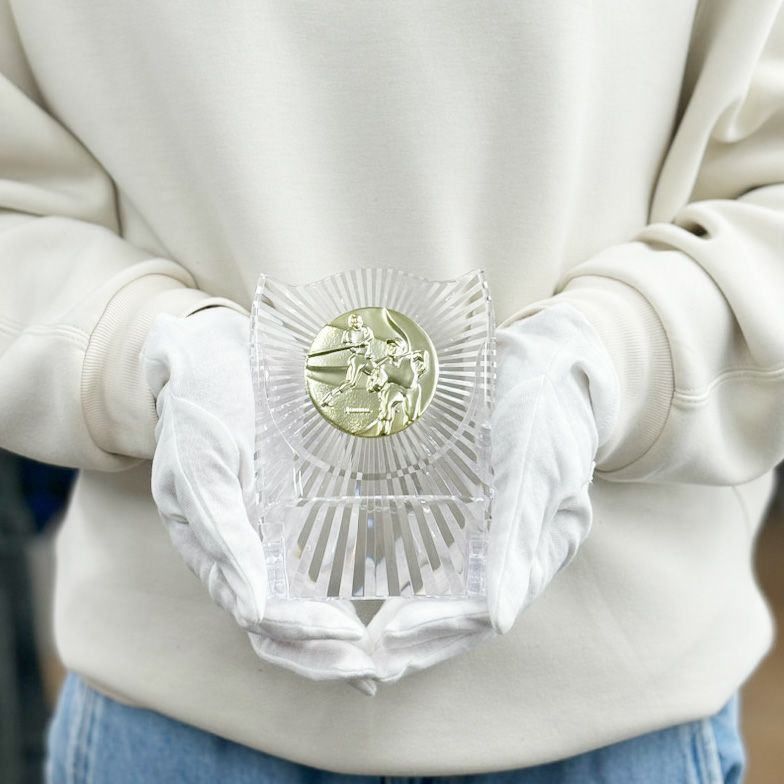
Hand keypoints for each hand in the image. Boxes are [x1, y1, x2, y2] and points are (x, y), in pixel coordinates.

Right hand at [142, 308, 376, 686]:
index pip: (260, 617)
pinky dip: (345, 589)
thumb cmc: (197, 408)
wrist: (208, 355)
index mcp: (217, 550)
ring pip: (302, 604)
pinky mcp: (292, 510)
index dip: (303, 639)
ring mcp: (268, 535)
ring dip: (338, 639)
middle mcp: (245, 553)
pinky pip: (319, 560)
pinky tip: (385, 598)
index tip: (348, 641)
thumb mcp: (200, 466)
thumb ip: (221, 533)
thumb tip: (251, 608)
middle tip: (375, 672)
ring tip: (385, 657)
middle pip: (284, 627)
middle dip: (326, 656)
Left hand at [360, 303, 618, 684]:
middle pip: (461, 615)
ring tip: (359, 642)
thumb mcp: (537, 467)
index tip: (389, 637)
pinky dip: (407, 576)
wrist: (548, 360)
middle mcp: (513, 552)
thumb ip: (520, 540)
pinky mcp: (470, 512)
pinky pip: (437, 554)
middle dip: (414, 640)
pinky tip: (369, 583)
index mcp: (539, 549)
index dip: (438, 629)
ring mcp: (492, 534)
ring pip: (447, 593)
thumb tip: (497, 621)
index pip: (485, 610)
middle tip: (362, 662)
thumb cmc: (547, 407)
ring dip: (407, 619)